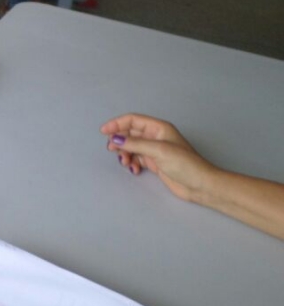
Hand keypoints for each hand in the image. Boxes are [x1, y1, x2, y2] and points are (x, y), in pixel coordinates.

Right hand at [100, 113, 217, 201]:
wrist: (200, 185)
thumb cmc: (184, 164)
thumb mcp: (159, 150)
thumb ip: (135, 144)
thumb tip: (115, 139)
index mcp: (158, 128)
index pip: (133, 120)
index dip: (117, 124)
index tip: (104, 132)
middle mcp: (155, 137)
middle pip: (130, 133)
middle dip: (119, 141)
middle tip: (111, 150)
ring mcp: (154, 150)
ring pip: (131, 147)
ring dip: (124, 154)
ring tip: (125, 162)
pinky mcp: (154, 163)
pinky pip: (136, 158)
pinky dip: (132, 163)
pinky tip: (134, 169)